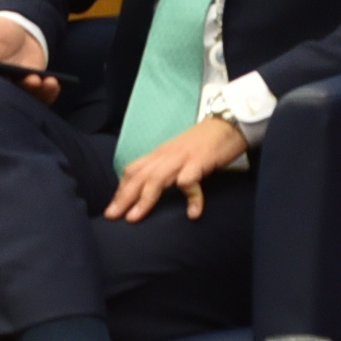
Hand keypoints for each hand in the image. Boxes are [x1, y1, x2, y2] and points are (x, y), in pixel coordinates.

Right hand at [0, 15, 59, 95]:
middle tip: (28, 81)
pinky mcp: (33, 88)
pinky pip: (41, 96)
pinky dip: (48, 92)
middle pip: (6, 97)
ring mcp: (17, 88)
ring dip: (35, 92)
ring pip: (25, 98)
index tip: (2, 81)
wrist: (19, 30)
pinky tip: (53, 82)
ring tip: (40, 80)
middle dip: (17, 92)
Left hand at [107, 112, 246, 222]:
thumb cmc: (205, 141)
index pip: (134, 169)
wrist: (228, 122)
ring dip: (144, 199)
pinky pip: (190, 180)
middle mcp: (166, 154)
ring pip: (156, 178)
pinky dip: (191, 197)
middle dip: (123, 197)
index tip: (112, 208)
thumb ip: (167, 167)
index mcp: (160, 153)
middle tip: (111, 216)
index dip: (121, 189)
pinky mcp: (200, 160)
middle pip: (139, 175)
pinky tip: (193, 213)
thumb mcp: (179, 153)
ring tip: (134, 218)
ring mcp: (182, 157)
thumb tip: (153, 187)